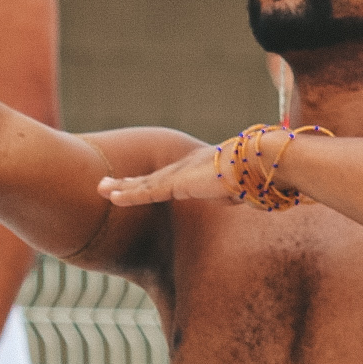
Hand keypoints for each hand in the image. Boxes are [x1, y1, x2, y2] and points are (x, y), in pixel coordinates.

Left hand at [100, 127, 304, 209]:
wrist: (260, 162)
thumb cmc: (262, 174)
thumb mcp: (247, 189)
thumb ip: (239, 194)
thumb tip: (248, 201)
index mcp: (203, 167)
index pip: (173, 176)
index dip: (154, 181)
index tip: (140, 184)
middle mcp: (188, 166)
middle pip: (152, 177)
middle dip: (130, 182)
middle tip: (110, 184)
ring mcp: (181, 173)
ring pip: (144, 183)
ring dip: (121, 187)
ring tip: (101, 189)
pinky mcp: (177, 182)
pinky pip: (146, 191)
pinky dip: (127, 194)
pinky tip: (110, 196)